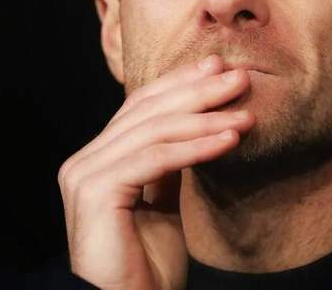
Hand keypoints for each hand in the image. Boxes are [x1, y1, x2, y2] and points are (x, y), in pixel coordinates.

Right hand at [57, 55, 254, 288]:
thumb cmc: (147, 264)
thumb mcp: (164, 203)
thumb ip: (170, 164)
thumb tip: (197, 125)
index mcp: (100, 157)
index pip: (142, 106)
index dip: (181, 83)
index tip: (219, 67)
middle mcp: (85, 160)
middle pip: (148, 111)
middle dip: (198, 90)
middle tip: (239, 77)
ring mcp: (85, 174)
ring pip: (155, 130)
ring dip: (206, 117)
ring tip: (246, 114)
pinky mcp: (95, 192)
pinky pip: (156, 159)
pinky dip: (197, 146)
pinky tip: (229, 139)